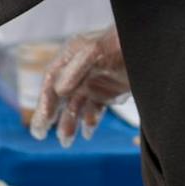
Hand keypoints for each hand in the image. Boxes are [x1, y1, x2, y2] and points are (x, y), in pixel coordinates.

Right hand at [29, 26, 129, 147]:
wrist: (144, 47)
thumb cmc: (119, 43)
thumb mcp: (95, 52)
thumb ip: (76, 69)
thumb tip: (59, 90)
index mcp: (71, 56)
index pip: (51, 80)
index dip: (45, 101)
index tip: (42, 121)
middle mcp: (79, 71)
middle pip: (60, 97)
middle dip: (50, 116)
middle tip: (40, 135)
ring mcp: (93, 83)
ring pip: (76, 107)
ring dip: (69, 124)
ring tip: (66, 142)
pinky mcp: (107, 93)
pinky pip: (93, 110)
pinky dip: (90, 123)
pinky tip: (87, 134)